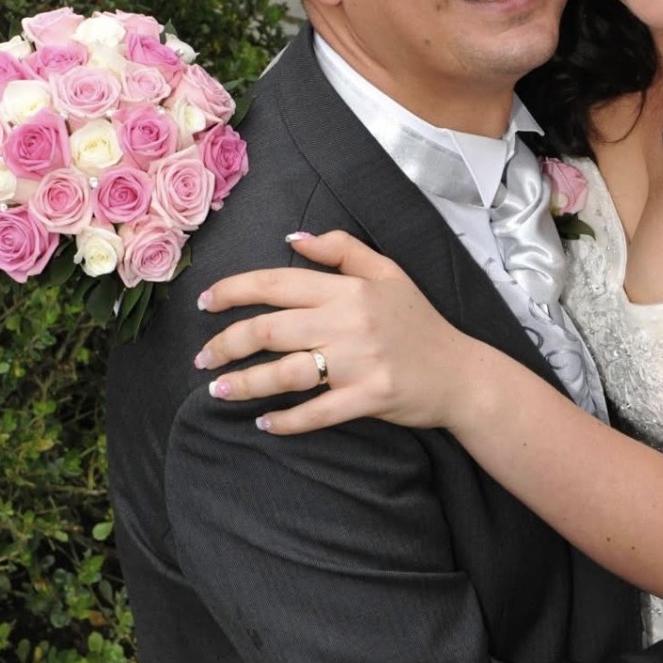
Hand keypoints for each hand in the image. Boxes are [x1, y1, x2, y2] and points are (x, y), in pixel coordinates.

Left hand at [194, 231, 474, 431]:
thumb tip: (291, 239)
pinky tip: (264, 423)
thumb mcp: (387, 271)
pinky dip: (285, 422)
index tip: (205, 303)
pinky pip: (315, 413)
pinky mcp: (367, 398)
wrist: (459, 372)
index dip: (233, 292)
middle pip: (269, 330)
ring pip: (285, 373)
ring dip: (244, 384)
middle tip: (203, 358)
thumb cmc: (418, 321)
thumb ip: (341, 249)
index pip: (276, 284)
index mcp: (349, 289)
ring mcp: (358, 362)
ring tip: (218, 390)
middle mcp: (349, 322)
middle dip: (226, 344)